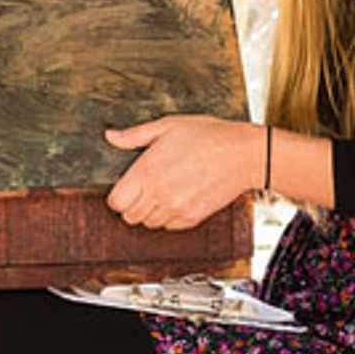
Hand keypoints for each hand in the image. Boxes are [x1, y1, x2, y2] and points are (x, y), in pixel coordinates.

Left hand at [105, 115, 261, 229]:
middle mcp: (160, 193)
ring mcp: (177, 208)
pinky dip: (168, 217)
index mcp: (148, 171)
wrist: (244, 153)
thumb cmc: (209, 136)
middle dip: (130, 205)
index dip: (116, 196)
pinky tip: (176, 198)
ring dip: (149, 212)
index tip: (124, 187)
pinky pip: (169, 227)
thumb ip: (135, 135)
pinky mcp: (193, 217)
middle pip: (129, 217)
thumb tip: (110, 137)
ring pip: (148, 224)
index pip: (116, 202)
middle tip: (141, 189)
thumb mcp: (168, 126)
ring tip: (161, 192)